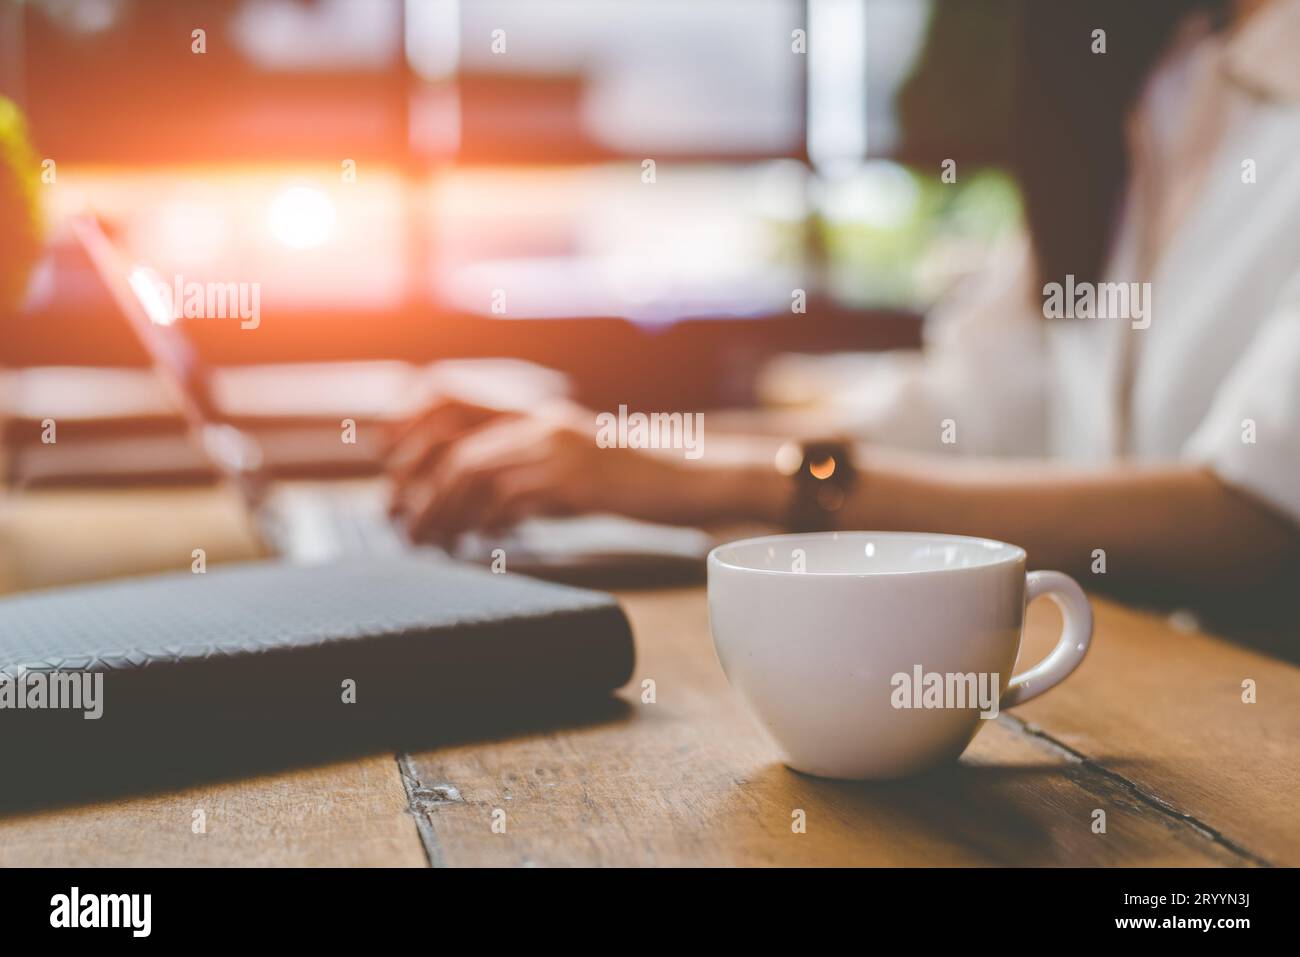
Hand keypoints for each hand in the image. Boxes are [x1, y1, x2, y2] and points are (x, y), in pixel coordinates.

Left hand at [386, 397, 743, 543]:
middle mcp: (542, 424)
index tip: (389, 461)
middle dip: (419, 488)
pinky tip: (480, 542)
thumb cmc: (634, 480)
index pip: (455, 403)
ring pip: (475, 474)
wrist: (690, 478)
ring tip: (428, 541)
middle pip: (457, 449)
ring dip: (443, 512)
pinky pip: (511, 499)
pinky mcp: (575, 482)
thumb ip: (533, 469)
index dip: (413, 429)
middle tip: (399, 521)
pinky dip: (486, 522)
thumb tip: (485, 505)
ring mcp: (559, 450)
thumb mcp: (577, 463)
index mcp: (538, 414)